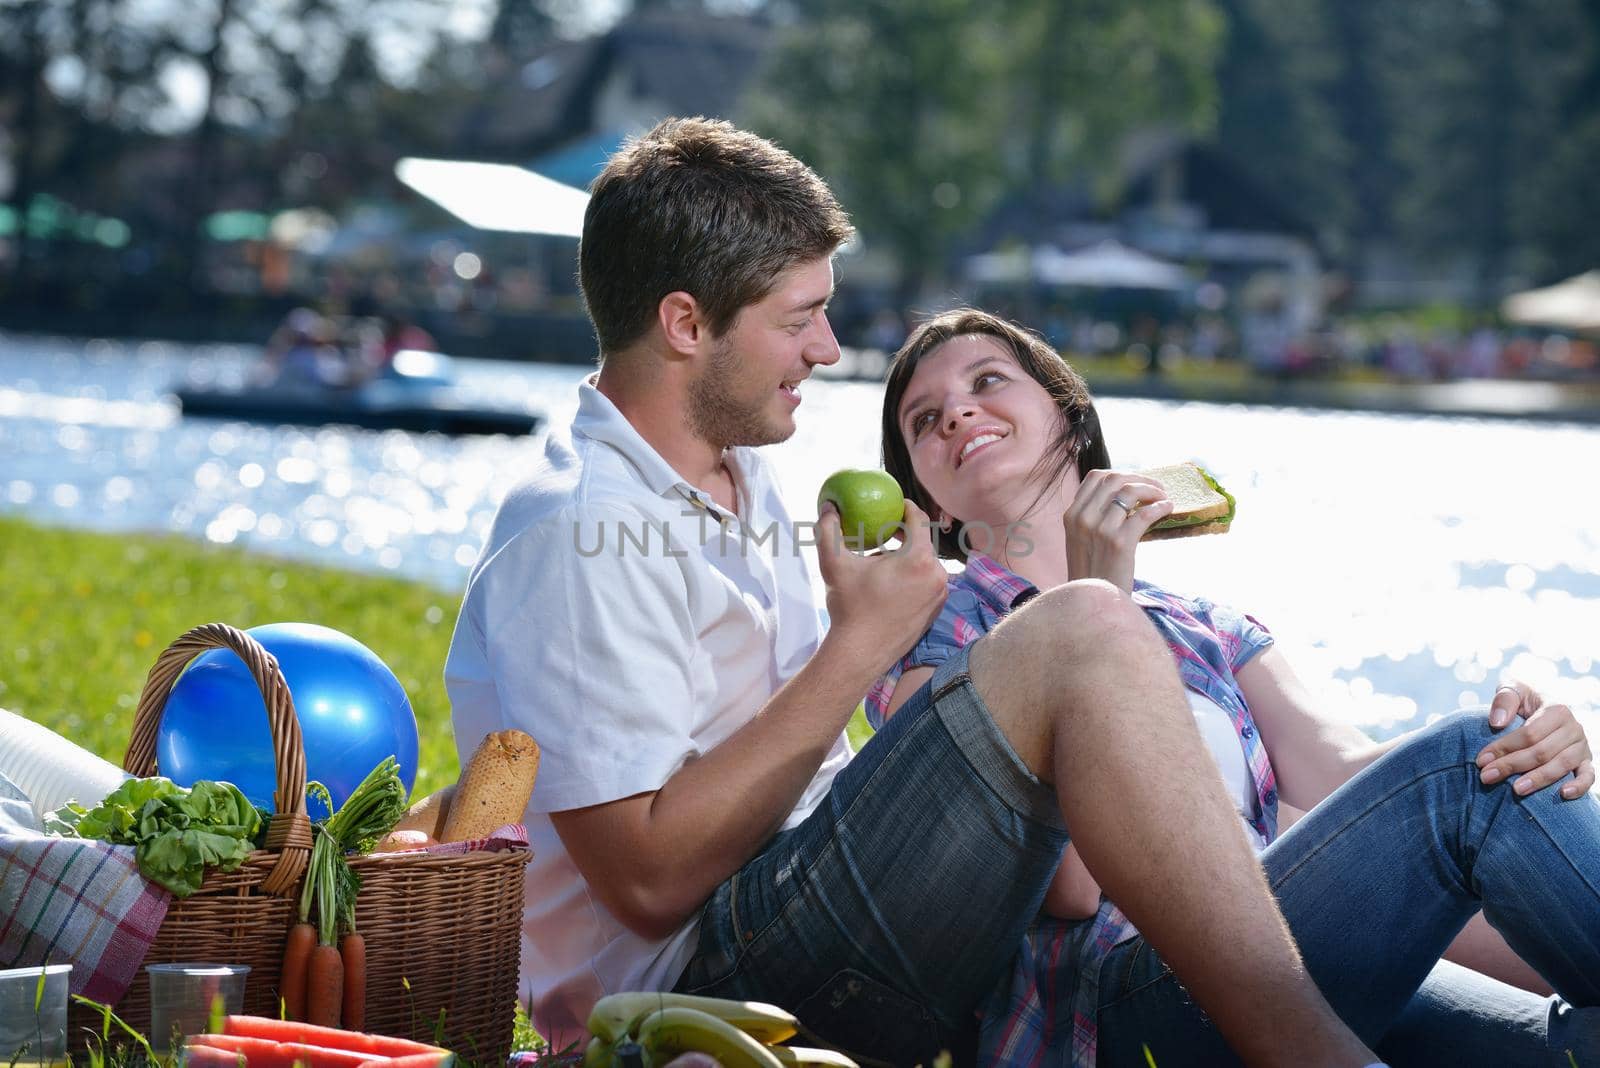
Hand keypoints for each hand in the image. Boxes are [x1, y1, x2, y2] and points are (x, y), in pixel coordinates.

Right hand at [817, 498, 947, 672]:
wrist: (861, 653)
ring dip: (907, 559)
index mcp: (919, 559)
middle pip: (923, 543)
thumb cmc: (849, 607)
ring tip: (883, 561)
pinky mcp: (936, 611)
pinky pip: (926, 584)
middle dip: (905, 535)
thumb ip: (829, 530)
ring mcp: (939, 595)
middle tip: (885, 531)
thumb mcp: (834, 564)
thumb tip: (828, 506)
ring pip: (924, 565)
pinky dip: (912, 578)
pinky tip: (890, 584)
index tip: (894, 504)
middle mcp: (937, 575)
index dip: (906, 508)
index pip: (919, 521)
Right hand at [1062, 469, 1175, 590]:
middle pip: (1115, 479)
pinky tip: (1168, 509)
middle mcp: (1082, 518)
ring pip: (1130, 491)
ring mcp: (1100, 530)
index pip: (1096, 477)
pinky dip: (1160, 507)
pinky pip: (1144, 514)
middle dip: (1140, 479)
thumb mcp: (1080, 541)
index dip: (1121, 474)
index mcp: (1072, 515)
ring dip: (1153, 490)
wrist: (1091, 603)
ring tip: (1163, 497)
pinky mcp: (1119, 543)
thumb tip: (1122, 496)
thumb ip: (1092, 518)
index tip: (1136, 482)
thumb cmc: (1092, 574)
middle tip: (1157, 488)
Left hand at [1477, 679, 1594, 798]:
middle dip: (1512, 766)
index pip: (1529, 733)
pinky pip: (1589, 776)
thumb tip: (1497, 723)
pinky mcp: (1586, 761)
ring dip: (1539, 779)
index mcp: (1557, 710)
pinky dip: (1580, 786)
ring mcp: (1582, 746)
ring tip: (1516, 790)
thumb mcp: (1513, 690)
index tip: (1482, 760)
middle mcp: (1574, 728)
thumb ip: (1504, 699)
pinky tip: (1563, 794)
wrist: (1542, 706)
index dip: (1505, 747)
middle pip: (1542, 751)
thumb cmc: (1523, 701)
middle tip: (1487, 777)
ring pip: (1562, 765)